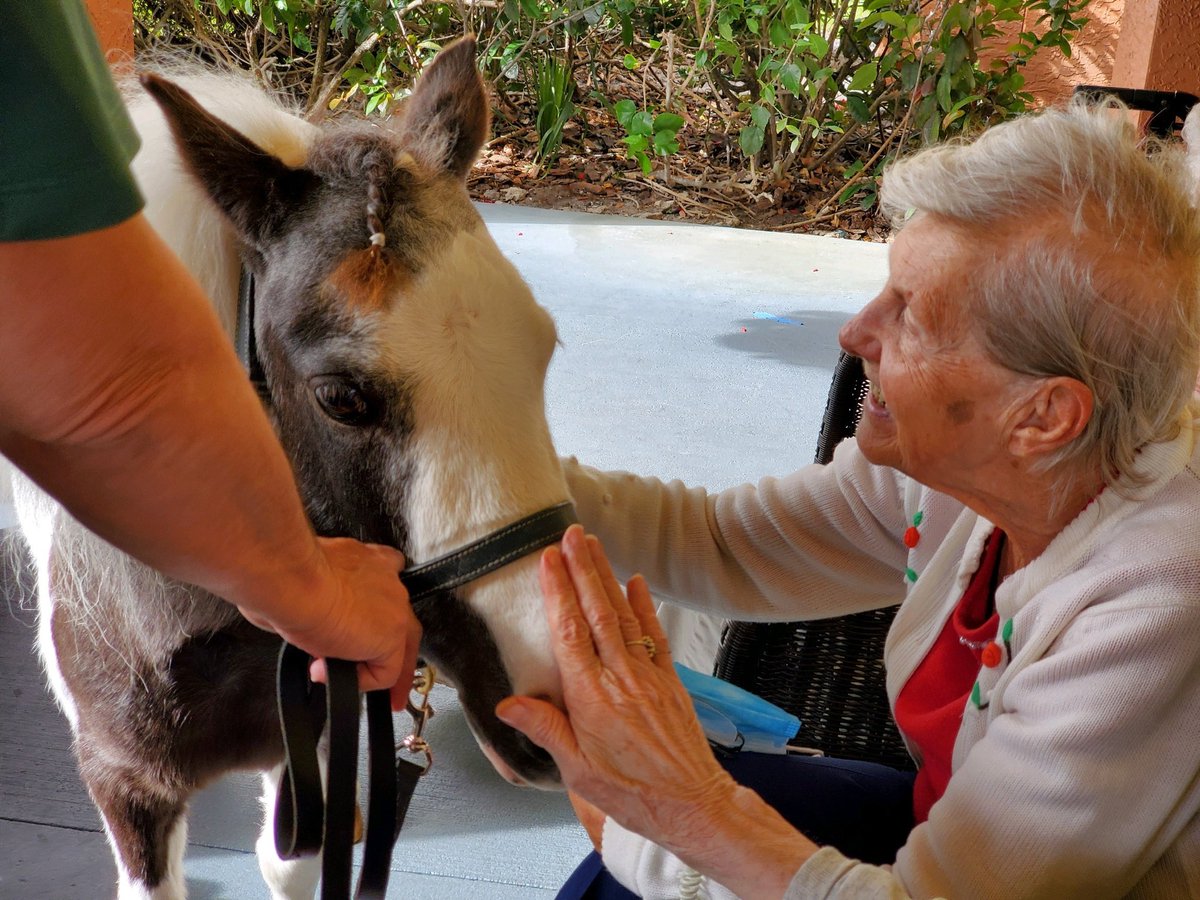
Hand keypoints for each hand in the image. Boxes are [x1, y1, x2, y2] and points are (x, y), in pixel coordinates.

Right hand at [240, 536, 421, 708]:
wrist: (292, 580)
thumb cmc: (285, 575)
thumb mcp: (300, 581)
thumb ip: (315, 597)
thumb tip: (303, 619)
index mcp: (365, 561)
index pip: (383, 580)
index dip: (376, 607)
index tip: (366, 622)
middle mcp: (385, 579)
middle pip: (401, 617)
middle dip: (393, 644)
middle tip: (381, 671)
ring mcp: (393, 607)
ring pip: (400, 645)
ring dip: (381, 668)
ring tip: (365, 687)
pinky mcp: (391, 636)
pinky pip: (386, 671)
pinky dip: (363, 681)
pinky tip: (333, 673)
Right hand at [495, 525, 737, 854]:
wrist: (693, 804)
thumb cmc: (634, 793)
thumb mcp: (577, 772)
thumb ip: (545, 729)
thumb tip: (508, 704)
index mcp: (592, 697)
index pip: (569, 632)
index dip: (558, 592)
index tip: (548, 561)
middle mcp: (620, 678)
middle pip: (597, 612)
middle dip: (582, 569)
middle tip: (571, 535)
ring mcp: (648, 675)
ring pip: (623, 615)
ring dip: (607, 577)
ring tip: (594, 545)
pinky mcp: (668, 680)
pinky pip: (654, 634)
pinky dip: (644, 605)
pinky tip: (636, 582)